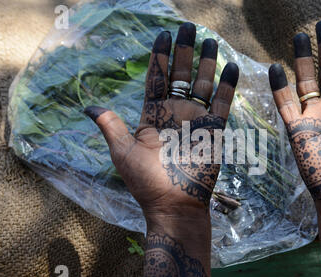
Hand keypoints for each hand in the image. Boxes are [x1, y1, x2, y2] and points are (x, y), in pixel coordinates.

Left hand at [85, 23, 238, 222]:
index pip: (156, 77)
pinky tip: (231, 67)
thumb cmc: (146, 182)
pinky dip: (227, 86)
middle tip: (188, 27)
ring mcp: (196, 120)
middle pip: (181, 74)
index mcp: (153, 114)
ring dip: (207, 62)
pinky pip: (223, 103)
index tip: (163, 34)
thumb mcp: (122, 152)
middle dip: (184, 50)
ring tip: (209, 40)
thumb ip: (110, 125)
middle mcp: (175, 113)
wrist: (174, 205)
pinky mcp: (214, 131)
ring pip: (203, 84)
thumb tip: (89, 106)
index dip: (159, 55)